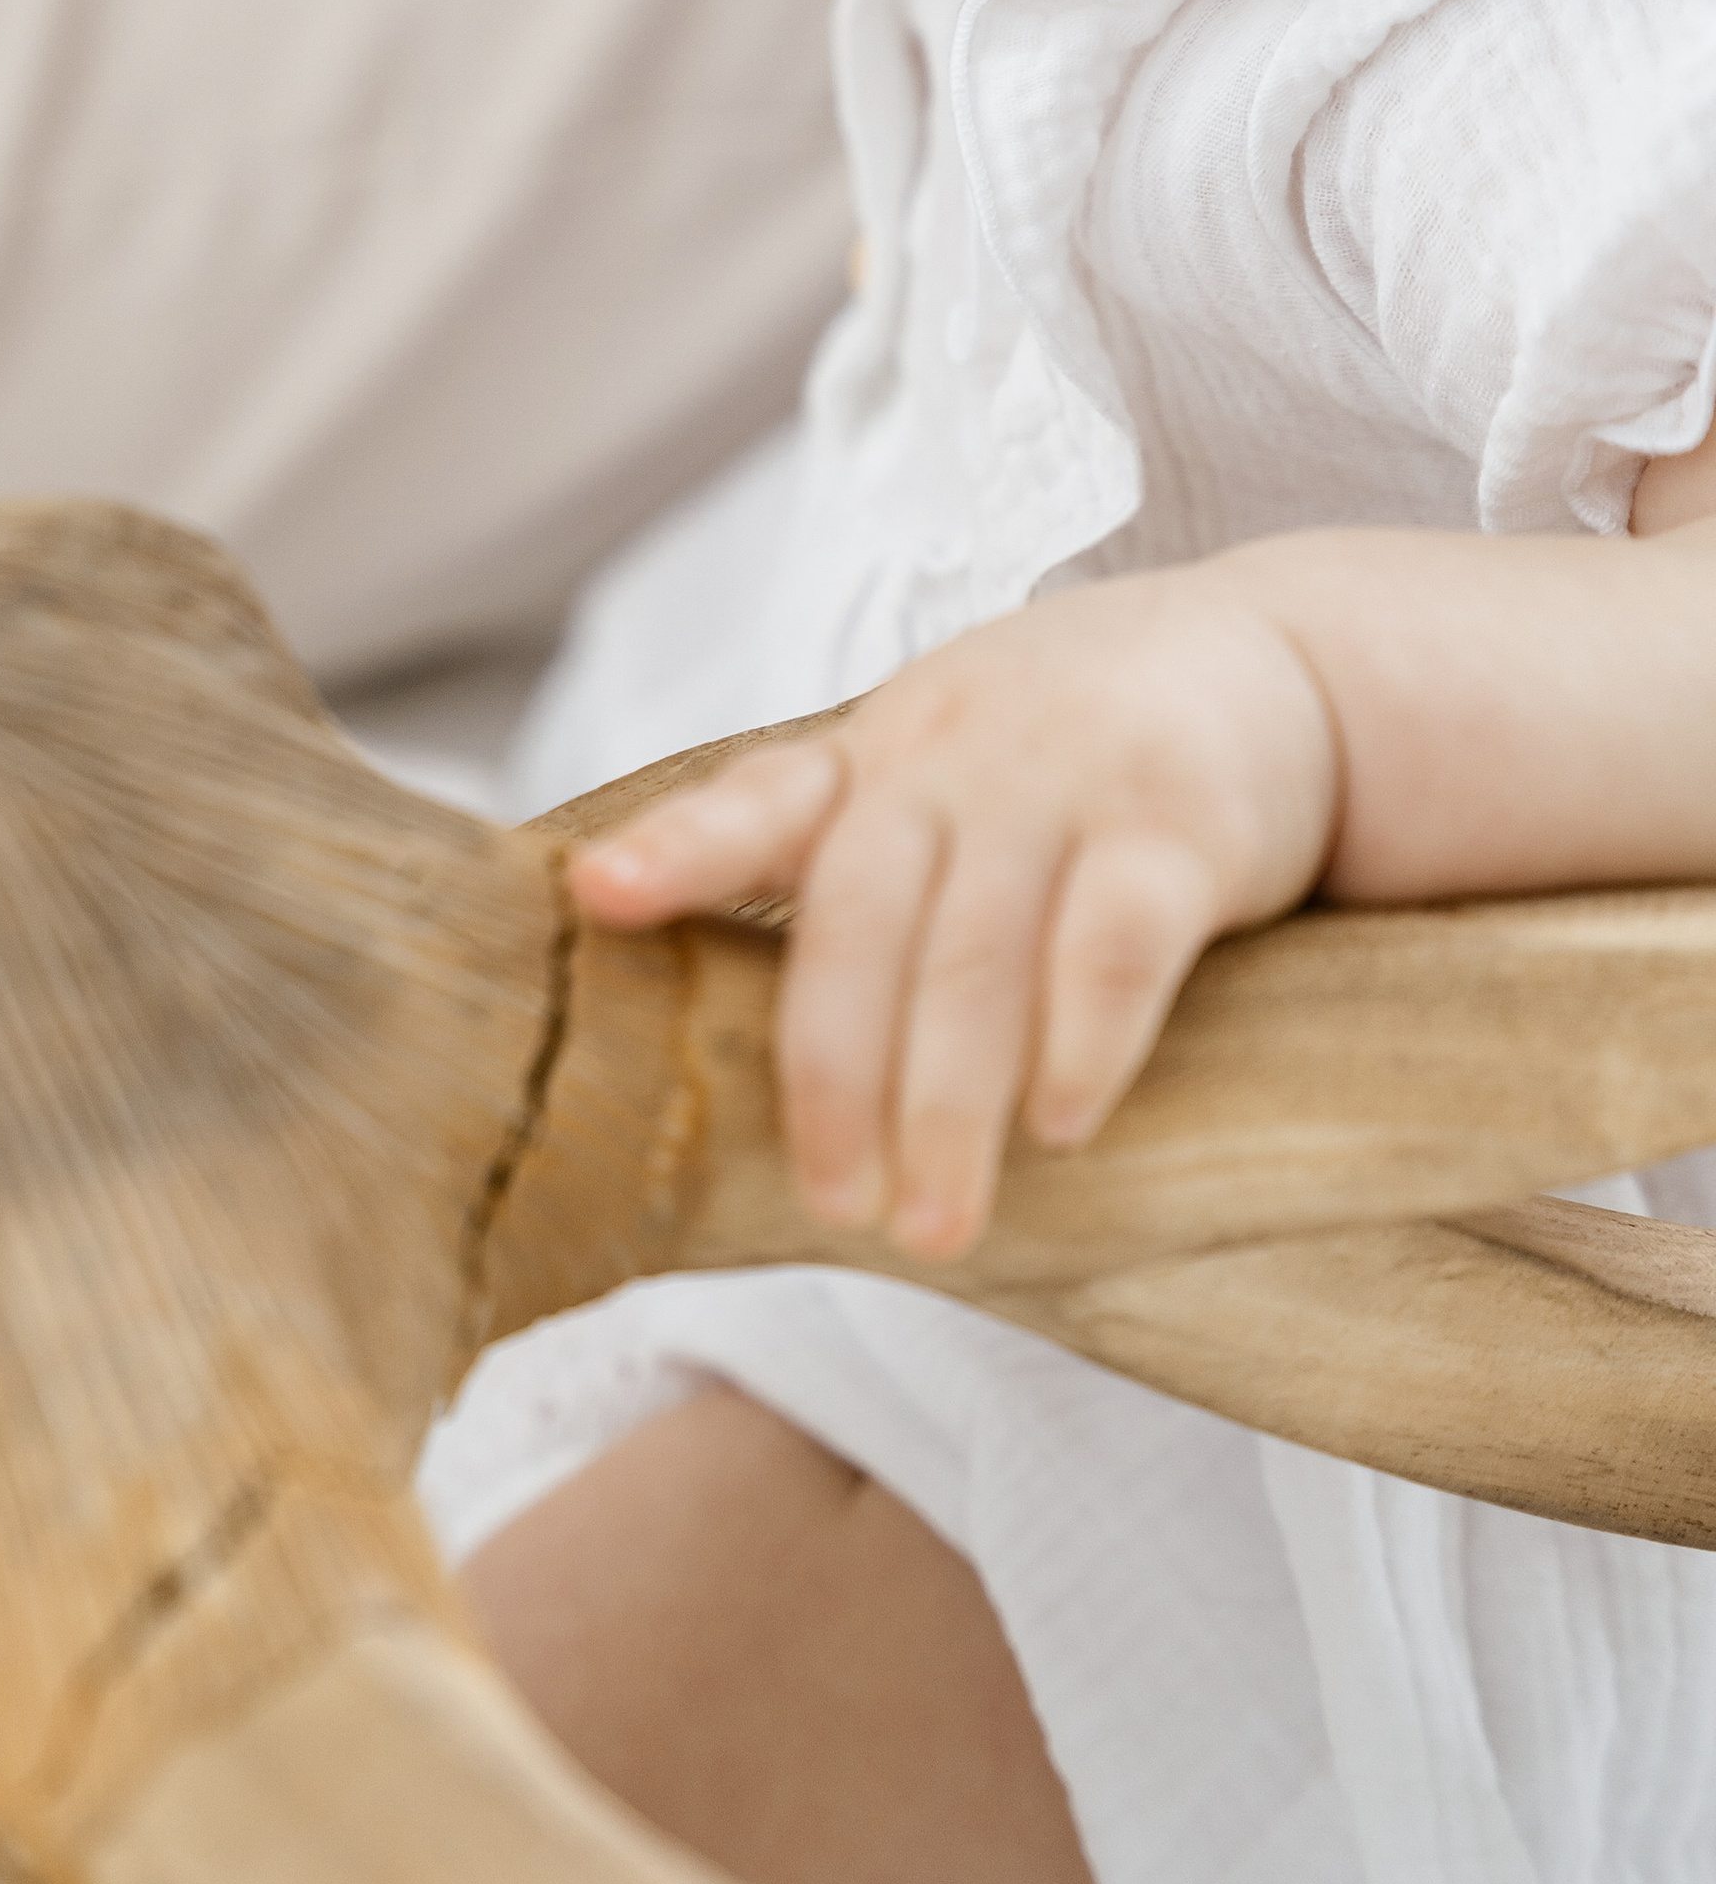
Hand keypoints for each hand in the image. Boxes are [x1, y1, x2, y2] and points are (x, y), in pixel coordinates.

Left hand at [566, 565, 1343, 1258]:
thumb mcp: (946, 770)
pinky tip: (1061, 1125)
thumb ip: (854, 868)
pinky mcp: (1186, 821)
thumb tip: (739, 1050)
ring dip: (951, 1100)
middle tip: (836, 1205)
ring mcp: (1069, 780)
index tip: (597, 895)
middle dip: (836, 1073)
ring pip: (982, 950)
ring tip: (936, 1222)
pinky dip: (1086, 1038)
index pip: (760, 801)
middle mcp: (956, 757)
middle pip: (863, 917)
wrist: (1285, 662)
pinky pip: (1121, 937)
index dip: (678, 848)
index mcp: (878, 757)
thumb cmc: (1076, 752)